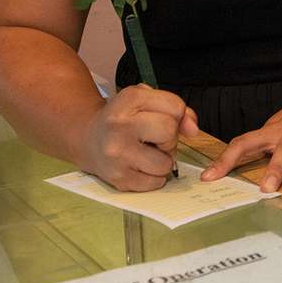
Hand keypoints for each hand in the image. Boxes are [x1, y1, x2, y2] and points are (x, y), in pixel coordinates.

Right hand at [80, 84, 198, 190]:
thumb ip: (177, 109)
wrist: (88, 139)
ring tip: (147, 153)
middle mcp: (120, 125)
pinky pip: (156, 182)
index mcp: (129, 99)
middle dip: (170, 137)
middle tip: (155, 138)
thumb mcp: (146, 101)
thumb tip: (193, 129)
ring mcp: (118, 154)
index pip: (175, 106)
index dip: (176, 114)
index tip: (162, 117)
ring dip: (164, 160)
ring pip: (166, 162)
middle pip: (170, 132)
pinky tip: (140, 166)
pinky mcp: (118, 178)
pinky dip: (154, 176)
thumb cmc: (125, 119)